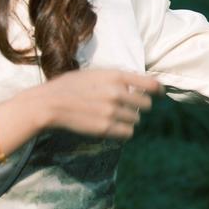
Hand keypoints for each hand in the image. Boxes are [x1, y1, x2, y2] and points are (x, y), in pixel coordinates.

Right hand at [35, 69, 161, 140]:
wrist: (48, 104)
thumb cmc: (67, 87)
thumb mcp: (93, 74)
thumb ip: (114, 79)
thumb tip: (133, 86)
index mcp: (115, 76)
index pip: (149, 84)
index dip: (158, 90)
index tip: (161, 94)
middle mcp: (117, 93)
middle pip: (146, 104)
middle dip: (139, 107)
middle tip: (127, 109)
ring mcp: (112, 111)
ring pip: (136, 120)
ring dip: (129, 121)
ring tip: (113, 118)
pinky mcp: (106, 128)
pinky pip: (127, 133)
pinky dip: (123, 132)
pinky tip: (113, 129)